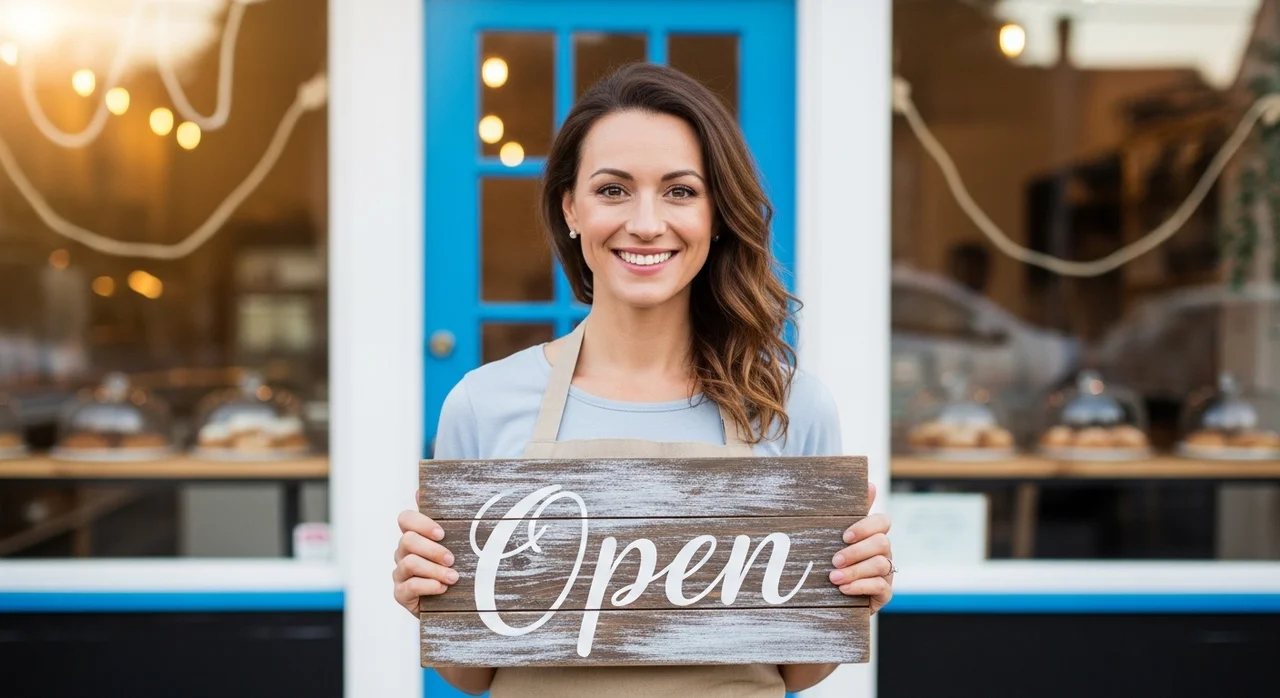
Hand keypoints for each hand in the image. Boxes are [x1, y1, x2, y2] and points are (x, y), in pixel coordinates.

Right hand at [393, 489, 458, 614]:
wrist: (454, 602)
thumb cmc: (453, 567)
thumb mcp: (456, 543)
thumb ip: (445, 519)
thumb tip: (424, 490)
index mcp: (415, 536)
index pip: (405, 519)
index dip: (421, 523)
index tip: (442, 533)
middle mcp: (403, 552)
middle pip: (407, 540)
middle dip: (432, 549)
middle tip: (451, 558)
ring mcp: (400, 573)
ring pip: (409, 564)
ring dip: (434, 570)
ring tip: (453, 577)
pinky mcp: (401, 594)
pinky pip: (409, 586)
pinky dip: (427, 586)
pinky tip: (442, 588)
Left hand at [829, 481, 893, 613]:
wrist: (831, 595)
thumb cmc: (835, 561)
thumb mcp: (837, 537)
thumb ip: (852, 512)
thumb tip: (870, 484)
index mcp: (873, 535)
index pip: (882, 522)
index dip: (866, 527)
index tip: (844, 536)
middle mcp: (884, 552)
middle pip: (882, 543)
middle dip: (856, 552)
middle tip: (834, 560)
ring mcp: (886, 572)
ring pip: (880, 565)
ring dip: (855, 571)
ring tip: (834, 577)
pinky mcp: (884, 593)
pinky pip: (880, 586)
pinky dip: (860, 586)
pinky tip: (844, 588)